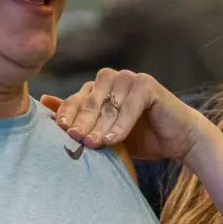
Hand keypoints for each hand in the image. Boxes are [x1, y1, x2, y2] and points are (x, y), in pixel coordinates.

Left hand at [41, 68, 207, 161]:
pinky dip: (120, 125)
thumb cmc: (141, 137)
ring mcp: (130, 79)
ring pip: (108, 104)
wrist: (178, 139)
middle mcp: (113, 79)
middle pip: (90, 101)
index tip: (61, 131)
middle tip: (76, 139)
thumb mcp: (105, 133)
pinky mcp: (148, 85)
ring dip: (100, 125)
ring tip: (94, 144)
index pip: (76, 99)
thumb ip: (80, 120)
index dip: (67, 114)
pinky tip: (113, 140)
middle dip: (82, 122)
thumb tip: (44, 103)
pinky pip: (129, 106)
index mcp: (99, 88)